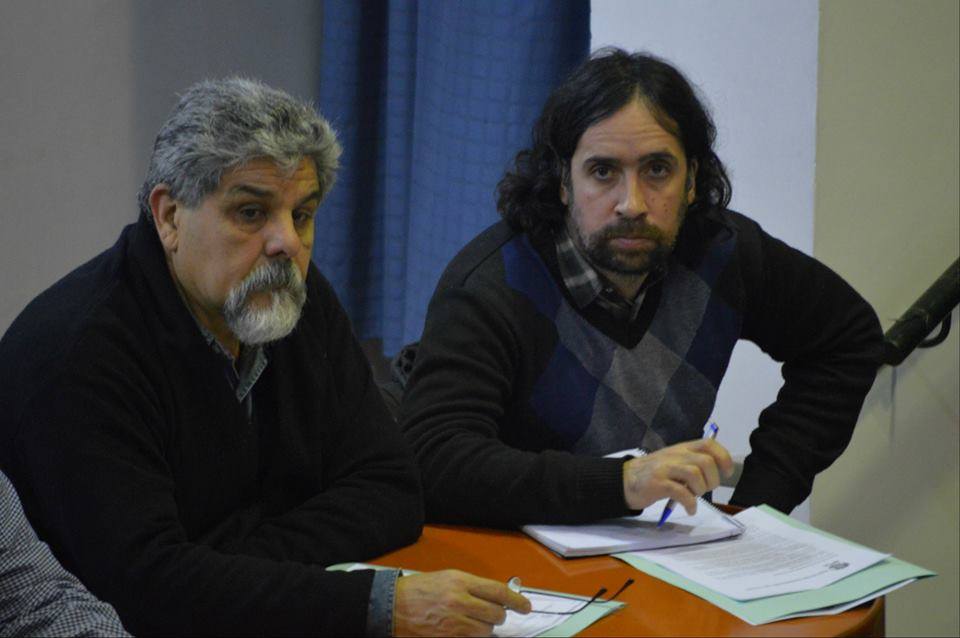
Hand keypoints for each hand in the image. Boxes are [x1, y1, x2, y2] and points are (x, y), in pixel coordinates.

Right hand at [394, 569, 531, 635]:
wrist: (393, 606)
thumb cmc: (418, 590)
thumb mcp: (447, 578)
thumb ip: (472, 586)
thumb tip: (495, 596)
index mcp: (460, 581)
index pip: (498, 591)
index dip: (516, 600)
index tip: (525, 606)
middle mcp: (459, 601)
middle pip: (496, 614)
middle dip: (498, 616)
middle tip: (493, 615)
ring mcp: (453, 623)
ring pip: (486, 631)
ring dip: (484, 629)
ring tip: (473, 622)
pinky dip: (472, 637)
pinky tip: (464, 630)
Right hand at [622, 439, 733, 512]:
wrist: (625, 480)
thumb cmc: (654, 472)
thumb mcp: (674, 461)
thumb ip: (693, 462)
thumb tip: (716, 473)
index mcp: (682, 448)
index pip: (708, 444)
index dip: (723, 457)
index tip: (727, 472)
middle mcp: (675, 455)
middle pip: (706, 462)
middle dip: (712, 480)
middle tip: (705, 489)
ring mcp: (665, 468)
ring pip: (694, 474)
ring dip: (700, 490)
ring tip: (694, 497)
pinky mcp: (657, 483)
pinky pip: (681, 492)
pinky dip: (690, 503)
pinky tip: (690, 509)